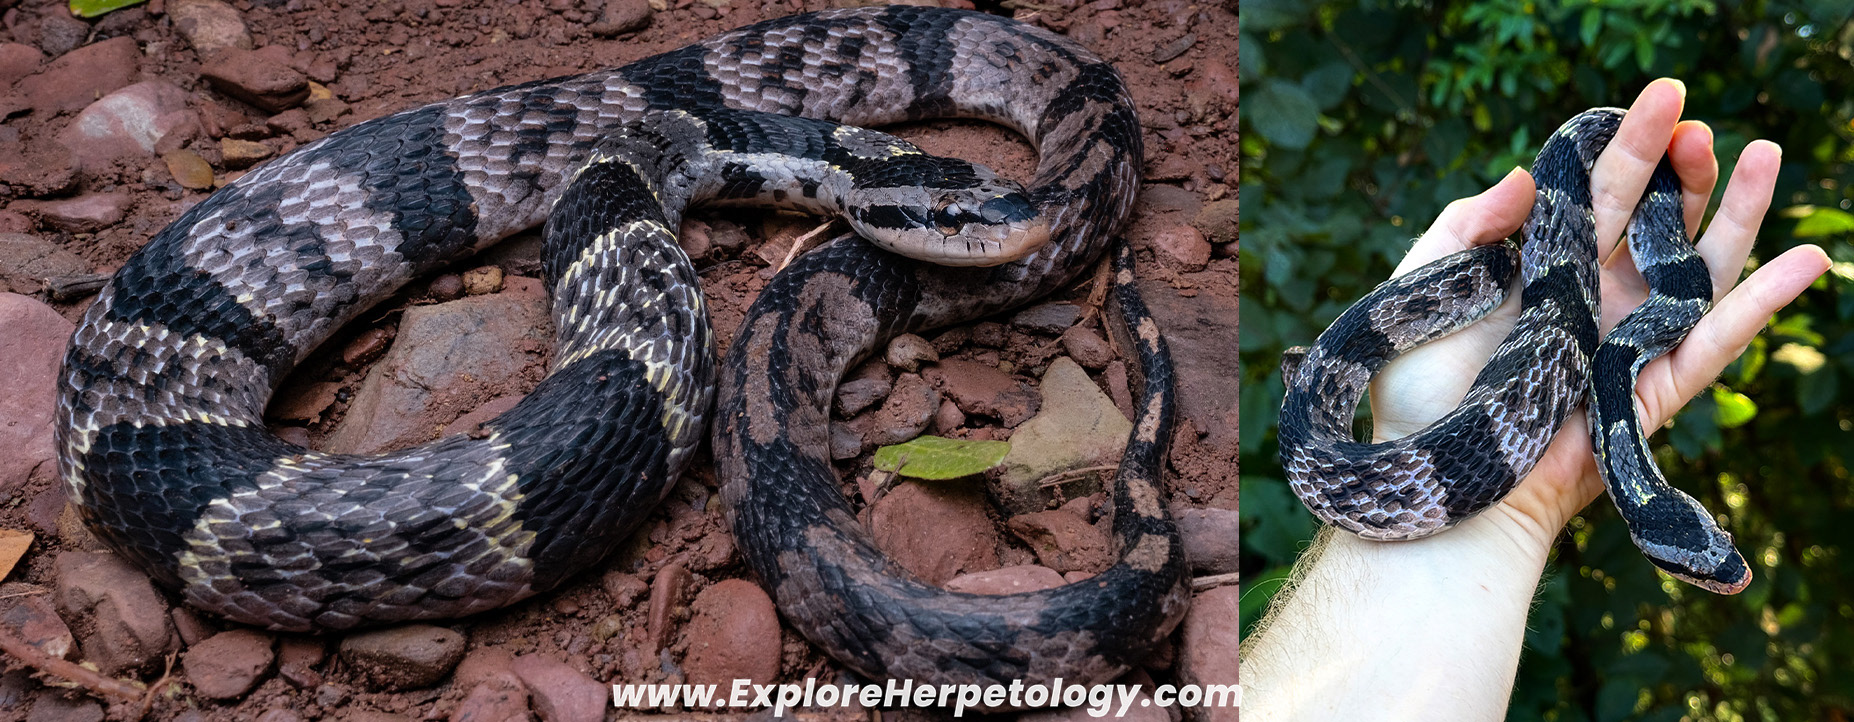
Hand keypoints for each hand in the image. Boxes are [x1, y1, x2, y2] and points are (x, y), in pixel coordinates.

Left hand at [1365, 78, 1829, 552]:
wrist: (1437, 479)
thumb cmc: (1418, 395)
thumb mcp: (1420, 292)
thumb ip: (1464, 228)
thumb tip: (1521, 176)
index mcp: (1535, 270)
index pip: (1588, 194)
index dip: (1619, 148)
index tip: (1651, 100)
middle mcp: (1587, 298)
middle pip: (1649, 218)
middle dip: (1675, 165)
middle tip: (1693, 121)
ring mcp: (1625, 340)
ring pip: (1694, 265)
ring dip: (1734, 211)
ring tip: (1766, 152)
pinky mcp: (1650, 388)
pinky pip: (1715, 339)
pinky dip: (1764, 301)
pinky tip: (1808, 259)